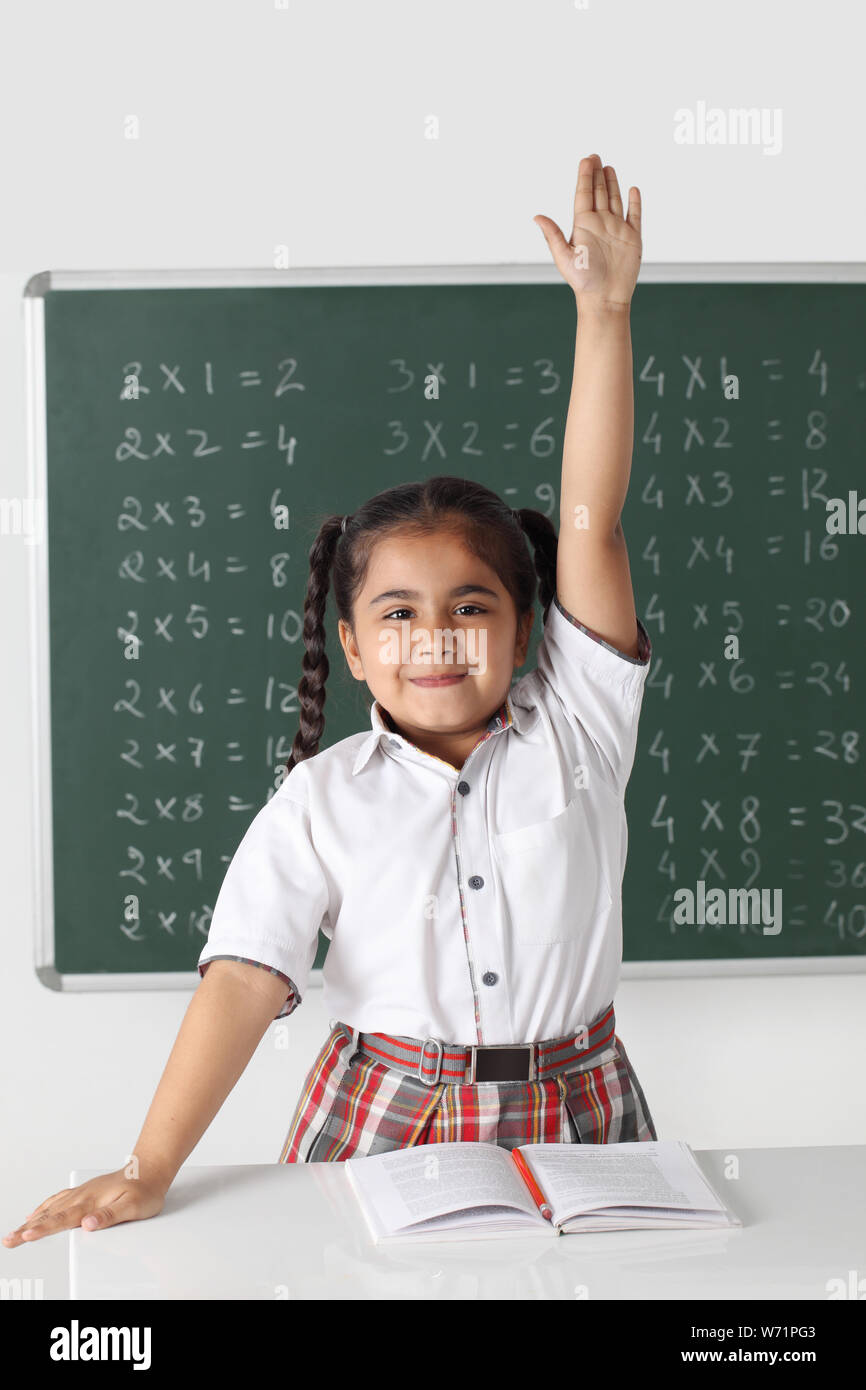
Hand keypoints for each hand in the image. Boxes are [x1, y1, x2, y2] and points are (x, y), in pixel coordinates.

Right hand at [3, 1168, 167, 1246]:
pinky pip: (58, 1200)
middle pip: (50, 1215)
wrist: (150, 1170)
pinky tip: (35, 1213)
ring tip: (15, 1233)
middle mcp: (83, 1196)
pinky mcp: (85, 1192)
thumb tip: (88, 1224)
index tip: (26, 1235)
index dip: (43, 1229)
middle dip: (27, 1229)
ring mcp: (82, 1193)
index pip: (62, 1219)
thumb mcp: (134, 1207)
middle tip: (8, 1240)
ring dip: (31, 1221)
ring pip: (51, 1208)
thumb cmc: (145, 1190)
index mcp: (91, 1202)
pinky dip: (43, 1208)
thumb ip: (110, 1215)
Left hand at [534, 153, 641, 310]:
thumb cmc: (583, 281)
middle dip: (597, 174)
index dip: (585, 176)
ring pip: (615, 200)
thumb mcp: (564, 256)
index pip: (583, 194)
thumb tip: (536, 217)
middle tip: (595, 156)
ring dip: (612, 184)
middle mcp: (600, 224)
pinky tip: (632, 190)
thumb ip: (552, 235)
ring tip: (608, 167)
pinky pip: (635, 215)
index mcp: (583, 225)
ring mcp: (617, 229)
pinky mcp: (633, 238)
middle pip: (598, 193)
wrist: (605, 298)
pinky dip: (634, 202)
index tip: (586, 159)